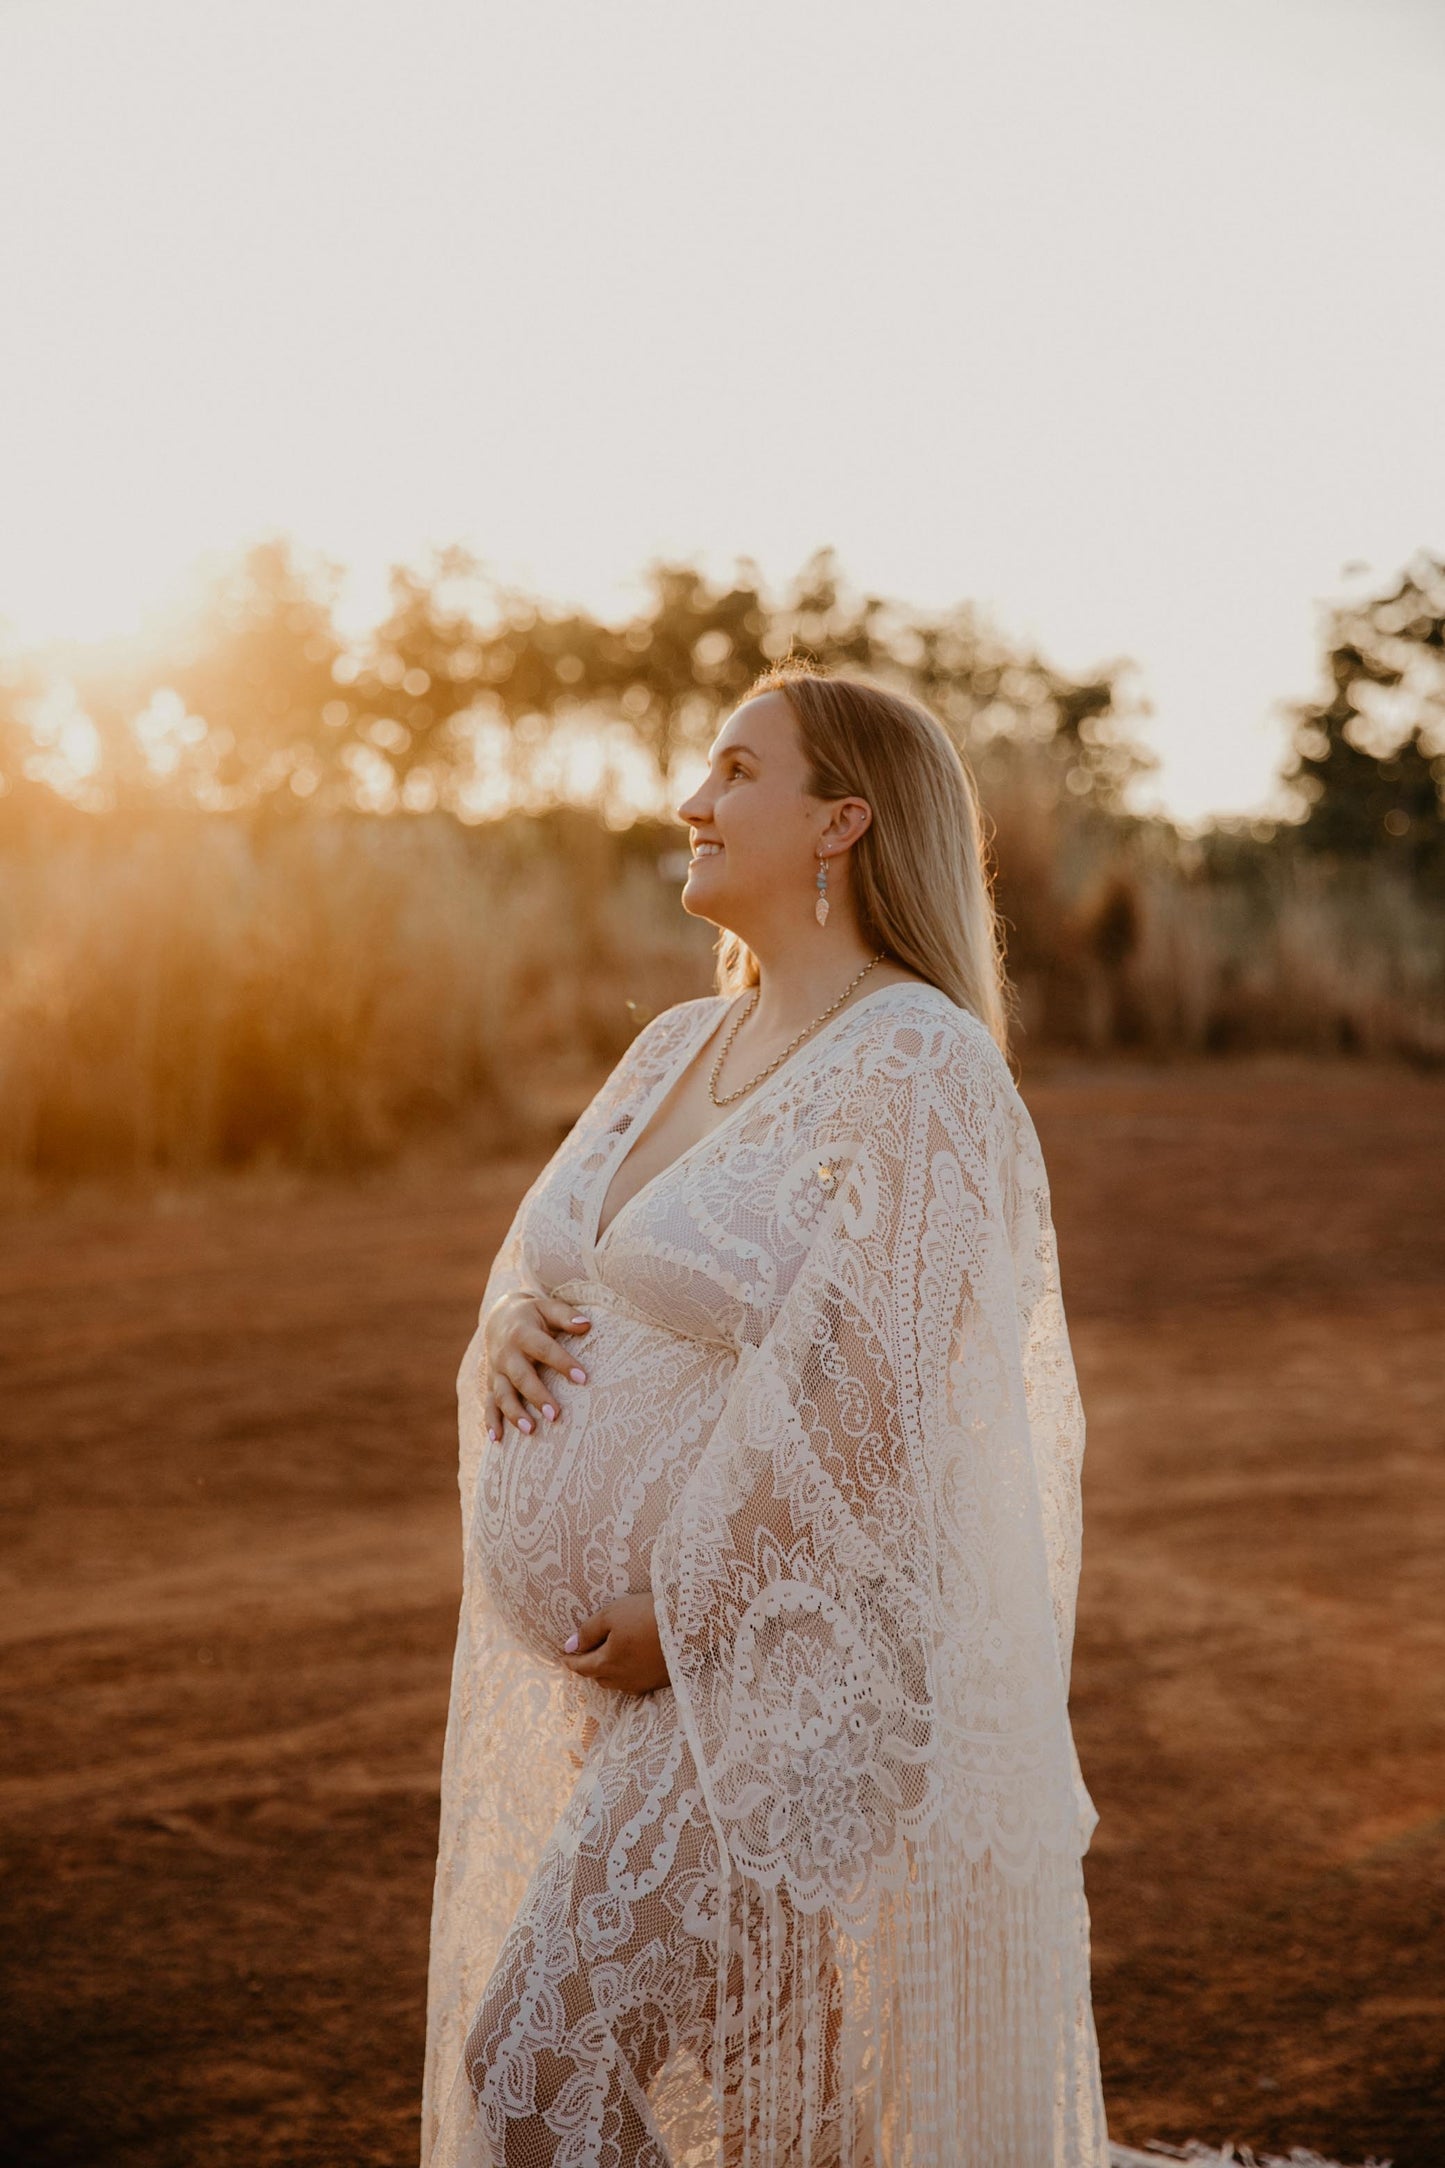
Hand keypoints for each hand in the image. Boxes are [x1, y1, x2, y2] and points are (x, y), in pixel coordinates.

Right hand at [481, 1290, 590, 1438]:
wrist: (499, 1316)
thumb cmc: (533, 1315)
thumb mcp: (548, 1307)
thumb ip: (566, 1316)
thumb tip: (587, 1325)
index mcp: (523, 1333)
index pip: (545, 1349)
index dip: (563, 1363)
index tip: (583, 1378)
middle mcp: (507, 1354)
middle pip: (521, 1377)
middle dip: (537, 1396)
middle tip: (555, 1414)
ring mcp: (496, 1370)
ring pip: (502, 1394)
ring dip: (514, 1413)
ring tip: (530, 1431)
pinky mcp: (490, 1383)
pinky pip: (488, 1404)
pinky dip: (490, 1421)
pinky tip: (496, 1440)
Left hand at [559, 1593, 669, 1693]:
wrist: (690, 1624)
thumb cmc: (647, 1615)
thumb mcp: (612, 1615)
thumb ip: (588, 1631)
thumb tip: (570, 1645)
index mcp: (608, 1664)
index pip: (582, 1666)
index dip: (570, 1661)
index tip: (563, 1656)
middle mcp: (623, 1680)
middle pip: (598, 1677)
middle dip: (589, 1666)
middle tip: (585, 1654)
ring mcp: (643, 1683)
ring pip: (616, 1682)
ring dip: (608, 1671)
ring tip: (607, 1657)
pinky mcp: (660, 1681)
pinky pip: (635, 1682)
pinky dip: (627, 1674)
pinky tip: (632, 1662)